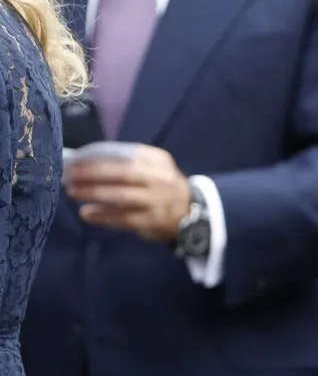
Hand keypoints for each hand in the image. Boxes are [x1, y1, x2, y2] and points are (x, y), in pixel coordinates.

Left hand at [65, 145, 191, 242]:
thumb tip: (85, 161)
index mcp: (158, 160)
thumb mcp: (153, 167)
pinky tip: (86, 213)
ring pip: (122, 196)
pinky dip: (103, 216)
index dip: (98, 157)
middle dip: (93, 173)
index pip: (125, 154)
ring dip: (94, 193)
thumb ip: (127, 162)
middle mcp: (160, 178)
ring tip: (72, 192)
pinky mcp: (152, 221)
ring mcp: (157, 201)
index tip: (76, 159)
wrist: (189, 212)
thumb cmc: (161, 185)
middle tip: (69, 174)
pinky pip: (123, 218)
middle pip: (124, 173)